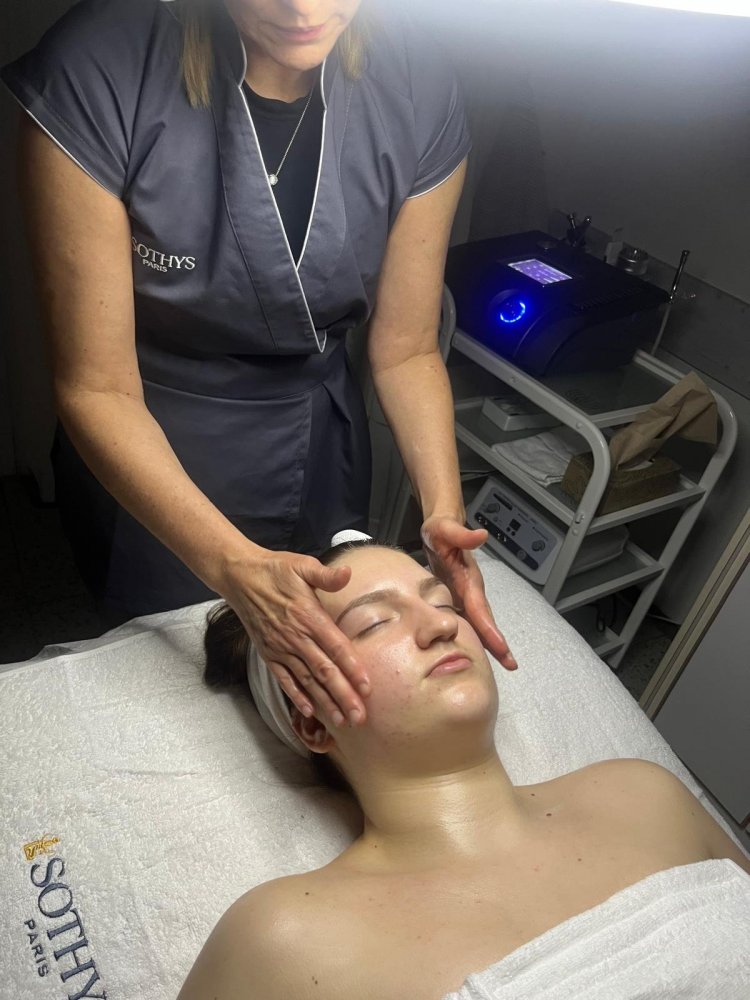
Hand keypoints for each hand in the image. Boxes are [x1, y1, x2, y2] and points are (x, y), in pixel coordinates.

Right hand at [221, 549, 369, 725]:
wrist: (240, 577)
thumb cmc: (275, 570)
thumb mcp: (302, 565)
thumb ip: (325, 575)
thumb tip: (347, 573)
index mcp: (309, 616)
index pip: (336, 648)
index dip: (352, 669)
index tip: (367, 688)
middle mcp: (296, 637)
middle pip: (324, 671)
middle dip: (343, 696)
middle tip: (360, 717)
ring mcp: (281, 648)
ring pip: (307, 680)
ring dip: (324, 702)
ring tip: (340, 721)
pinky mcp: (268, 653)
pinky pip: (284, 679)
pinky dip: (296, 696)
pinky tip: (309, 711)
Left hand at [421, 515, 516, 669]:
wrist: (440, 528)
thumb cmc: (441, 530)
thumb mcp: (445, 529)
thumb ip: (461, 533)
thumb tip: (482, 535)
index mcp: (469, 580)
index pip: (481, 609)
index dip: (490, 629)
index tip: (502, 648)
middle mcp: (471, 590)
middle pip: (486, 620)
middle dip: (498, 642)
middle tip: (511, 664)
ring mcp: (465, 594)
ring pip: (479, 622)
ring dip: (490, 642)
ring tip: (502, 663)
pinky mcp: (457, 596)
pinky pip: (467, 619)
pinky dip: (474, 635)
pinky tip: (474, 650)